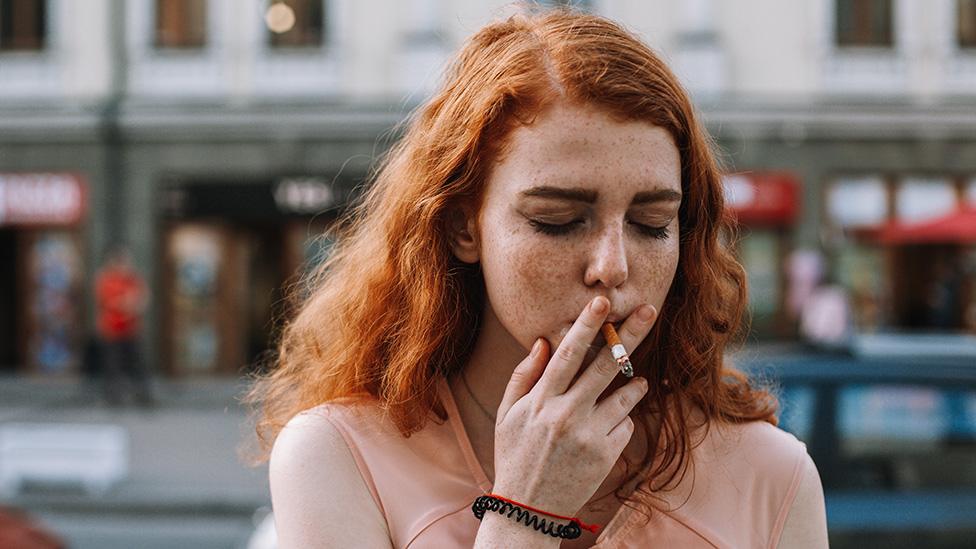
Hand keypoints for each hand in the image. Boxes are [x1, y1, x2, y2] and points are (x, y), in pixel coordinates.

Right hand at [491, 296, 657, 516]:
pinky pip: (625, 426)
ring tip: (637, 381)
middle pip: (606, 365)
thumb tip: (542, 342)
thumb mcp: (506, 414)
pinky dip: (620, 421)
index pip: (568, 354)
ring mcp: (589, 436)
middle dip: (630, 334)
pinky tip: (605, 430)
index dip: (587, 325)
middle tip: (650, 309)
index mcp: (540, 401)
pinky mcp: (606, 456)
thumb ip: (524, 376)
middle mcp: (566, 414)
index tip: (603, 302)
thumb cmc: (515, 455)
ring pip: (625, 396)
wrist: (528, 510)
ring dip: (635, 384)